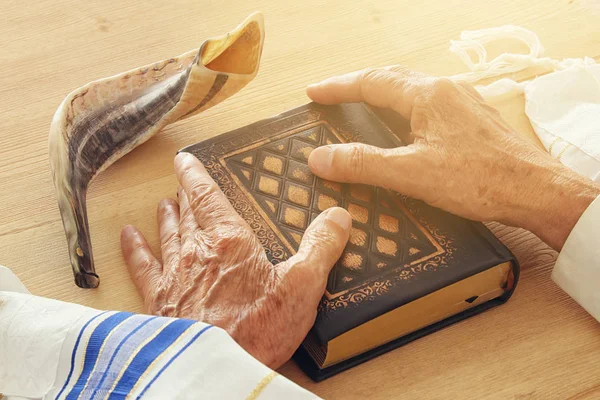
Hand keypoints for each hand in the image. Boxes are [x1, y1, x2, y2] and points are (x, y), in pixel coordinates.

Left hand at [120, 153, 351, 367]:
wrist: (215, 368)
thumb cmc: (258, 330)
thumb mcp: (303, 286)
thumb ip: (321, 247)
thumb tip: (338, 217)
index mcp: (230, 240)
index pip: (207, 196)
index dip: (195, 175)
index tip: (185, 159)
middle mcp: (196, 251)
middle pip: (187, 213)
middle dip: (185, 195)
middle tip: (181, 182)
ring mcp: (174, 275)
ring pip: (167, 234)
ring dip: (166, 217)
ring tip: (163, 203)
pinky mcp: (158, 301)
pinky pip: (142, 265)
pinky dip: (134, 248)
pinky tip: (128, 235)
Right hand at [306, 67, 599, 249]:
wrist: (536, 191)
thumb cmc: (480, 180)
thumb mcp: (411, 174)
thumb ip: (362, 164)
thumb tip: (320, 157)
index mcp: (427, 96)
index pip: (372, 82)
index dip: (339, 87)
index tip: (314, 92)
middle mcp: (445, 91)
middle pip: (391, 80)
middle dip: (357, 86)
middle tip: (331, 96)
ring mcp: (461, 104)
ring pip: (411, 92)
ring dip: (381, 97)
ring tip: (359, 107)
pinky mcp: (471, 122)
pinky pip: (427, 107)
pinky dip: (402, 111)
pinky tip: (402, 128)